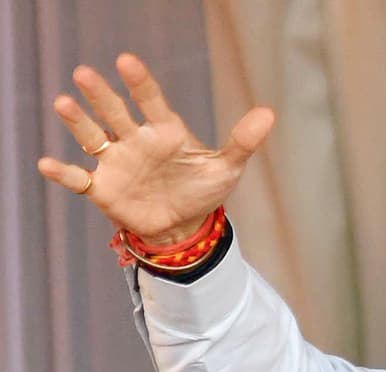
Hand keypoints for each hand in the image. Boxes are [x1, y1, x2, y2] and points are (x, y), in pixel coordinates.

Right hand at [37, 53, 274, 246]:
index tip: (127, 62)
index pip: (150, 100)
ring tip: (63, 103)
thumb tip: (268, 113)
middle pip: (114, 112)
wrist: (184, 226)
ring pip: (92, 136)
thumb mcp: (227, 167)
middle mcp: (135, 140)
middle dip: (101, 94)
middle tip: (85, 73)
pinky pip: (78, 178)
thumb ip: (243, 141)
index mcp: (164, 131)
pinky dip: (63, 172)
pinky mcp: (102, 188)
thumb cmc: (203, 190)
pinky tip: (47, 163)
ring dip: (78, 121)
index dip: (139, 82)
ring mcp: (116, 162)